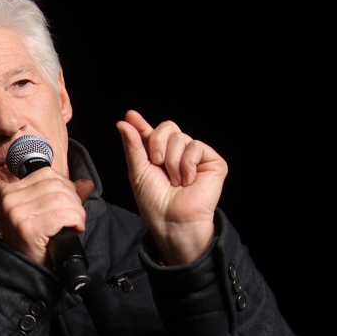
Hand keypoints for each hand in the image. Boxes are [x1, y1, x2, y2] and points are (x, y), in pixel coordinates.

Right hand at [0, 167, 95, 265]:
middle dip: (74, 201)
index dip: (66, 187)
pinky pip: (63, 215)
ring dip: (76, 213)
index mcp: (11, 190)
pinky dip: (75, 221)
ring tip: (74, 225)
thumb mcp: (44, 213)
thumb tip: (86, 183)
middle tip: (74, 218)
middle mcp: (11, 199)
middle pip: (57, 185)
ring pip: (62, 199)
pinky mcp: (28, 228)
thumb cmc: (33, 241)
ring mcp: (18, 213)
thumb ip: (65, 195)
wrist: (23, 270)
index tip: (68, 204)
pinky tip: (74, 230)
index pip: (47, 174)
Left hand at [116, 111, 225, 264]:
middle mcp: (177, 154)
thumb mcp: (138, 171)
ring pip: (181, 138)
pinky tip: (188, 180)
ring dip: (172, 162)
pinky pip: (196, 146)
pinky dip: (187, 165)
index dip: (141, 124)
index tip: (130, 115)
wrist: (172, 220)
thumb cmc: (154, 202)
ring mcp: (195, 157)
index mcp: (159, 156)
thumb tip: (124, 123)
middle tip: (157, 164)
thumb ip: (133, 145)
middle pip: (168, 128)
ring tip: (175, 181)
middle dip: (157, 144)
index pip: (151, 134)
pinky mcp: (212, 162)